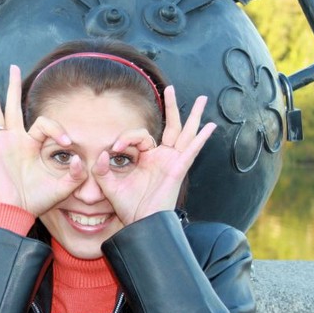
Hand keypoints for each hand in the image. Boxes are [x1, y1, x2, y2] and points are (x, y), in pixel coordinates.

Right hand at [0, 65, 85, 214]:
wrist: (16, 212)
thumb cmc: (37, 201)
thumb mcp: (63, 186)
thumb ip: (76, 173)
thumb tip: (78, 157)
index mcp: (32, 145)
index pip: (44, 123)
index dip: (58, 128)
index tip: (68, 141)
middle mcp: (15, 140)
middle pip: (13, 106)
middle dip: (14, 86)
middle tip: (13, 68)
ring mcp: (1, 144)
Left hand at [92, 85, 215, 224]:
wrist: (141, 224)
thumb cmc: (128, 207)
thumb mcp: (109, 185)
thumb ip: (102, 169)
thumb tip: (103, 154)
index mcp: (147, 158)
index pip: (140, 135)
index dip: (126, 137)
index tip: (115, 147)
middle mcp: (162, 157)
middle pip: (171, 126)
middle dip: (172, 107)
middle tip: (171, 88)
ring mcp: (172, 161)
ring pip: (185, 133)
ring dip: (193, 116)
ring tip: (202, 99)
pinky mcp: (178, 168)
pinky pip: (191, 150)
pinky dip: (201, 138)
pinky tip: (210, 126)